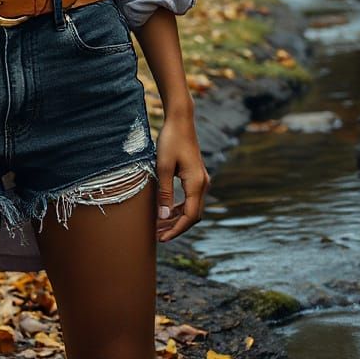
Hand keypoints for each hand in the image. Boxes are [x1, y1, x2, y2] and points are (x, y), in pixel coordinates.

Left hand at [154, 113, 210, 241]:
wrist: (180, 120)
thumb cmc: (170, 140)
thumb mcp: (163, 166)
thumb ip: (164, 192)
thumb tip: (163, 217)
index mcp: (196, 183)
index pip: (189, 216)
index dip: (176, 230)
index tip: (162, 239)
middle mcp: (202, 184)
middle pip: (192, 215)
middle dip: (176, 227)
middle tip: (157, 236)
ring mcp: (201, 180)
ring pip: (192, 208)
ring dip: (176, 218)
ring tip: (159, 226)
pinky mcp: (196, 175)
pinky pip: (190, 198)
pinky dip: (179, 208)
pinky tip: (166, 211)